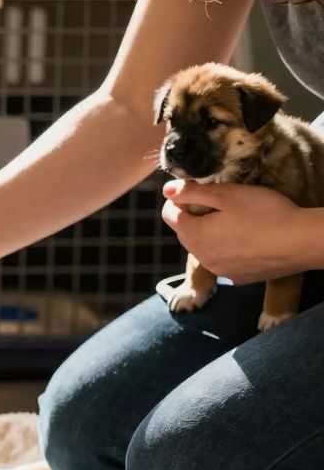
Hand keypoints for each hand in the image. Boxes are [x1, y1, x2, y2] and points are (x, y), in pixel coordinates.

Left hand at [161, 180, 322, 282]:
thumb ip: (191, 192)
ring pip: (204, 248)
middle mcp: (202, 258)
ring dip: (210, 234)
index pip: (169, 215)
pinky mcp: (238, 278)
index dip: (179, 200)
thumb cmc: (264, 212)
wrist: (302, 242)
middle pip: (185, 232)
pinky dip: (227, 249)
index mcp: (194, 235)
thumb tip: (166, 191)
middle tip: (219, 204)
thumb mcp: (226, 194)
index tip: (197, 191)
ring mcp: (220, 270)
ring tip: (235, 221)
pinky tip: (247, 239)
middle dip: (194, 217)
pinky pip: (223, 260)